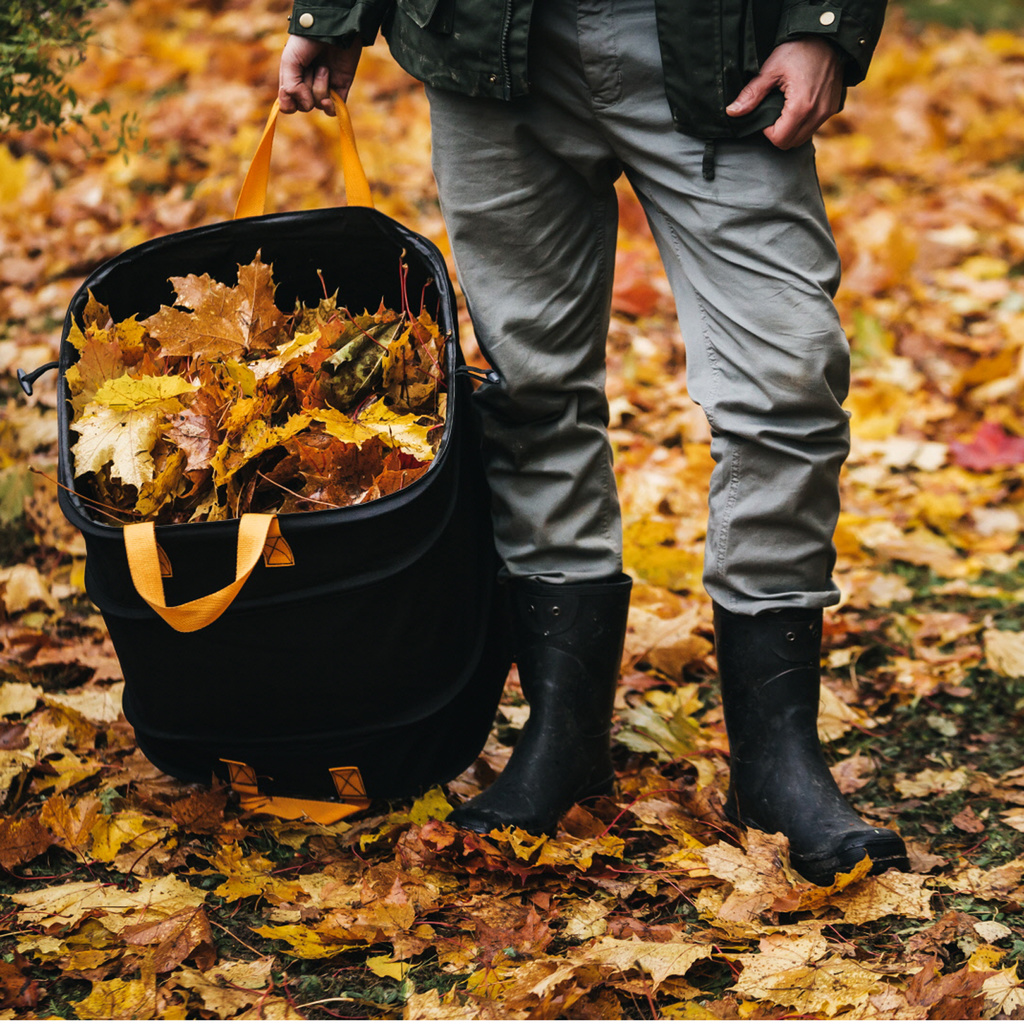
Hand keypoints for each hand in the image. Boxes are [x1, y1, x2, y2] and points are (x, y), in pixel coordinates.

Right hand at [278, 34, 362, 115]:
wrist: (332, 29)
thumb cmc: (306, 41)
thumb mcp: (290, 60)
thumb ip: (290, 86)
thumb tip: (304, 105)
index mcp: (292, 79)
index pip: (288, 105)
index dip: (289, 103)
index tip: (291, 89)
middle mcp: (307, 86)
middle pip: (304, 106)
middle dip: (306, 89)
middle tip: (310, 67)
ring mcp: (324, 88)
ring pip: (318, 105)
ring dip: (320, 86)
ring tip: (324, 67)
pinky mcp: (340, 88)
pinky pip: (334, 110)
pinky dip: (331, 107)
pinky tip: (329, 100)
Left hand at [726, 37, 842, 149]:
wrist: (828, 35)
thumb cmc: (799, 48)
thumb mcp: (771, 70)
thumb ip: (752, 94)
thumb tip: (731, 112)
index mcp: (802, 107)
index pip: (779, 139)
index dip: (767, 131)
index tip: (765, 113)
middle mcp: (818, 113)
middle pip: (790, 143)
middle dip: (777, 133)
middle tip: (772, 112)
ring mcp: (828, 111)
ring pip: (802, 137)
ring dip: (790, 130)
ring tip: (784, 108)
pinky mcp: (832, 107)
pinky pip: (813, 127)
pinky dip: (802, 123)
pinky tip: (796, 106)